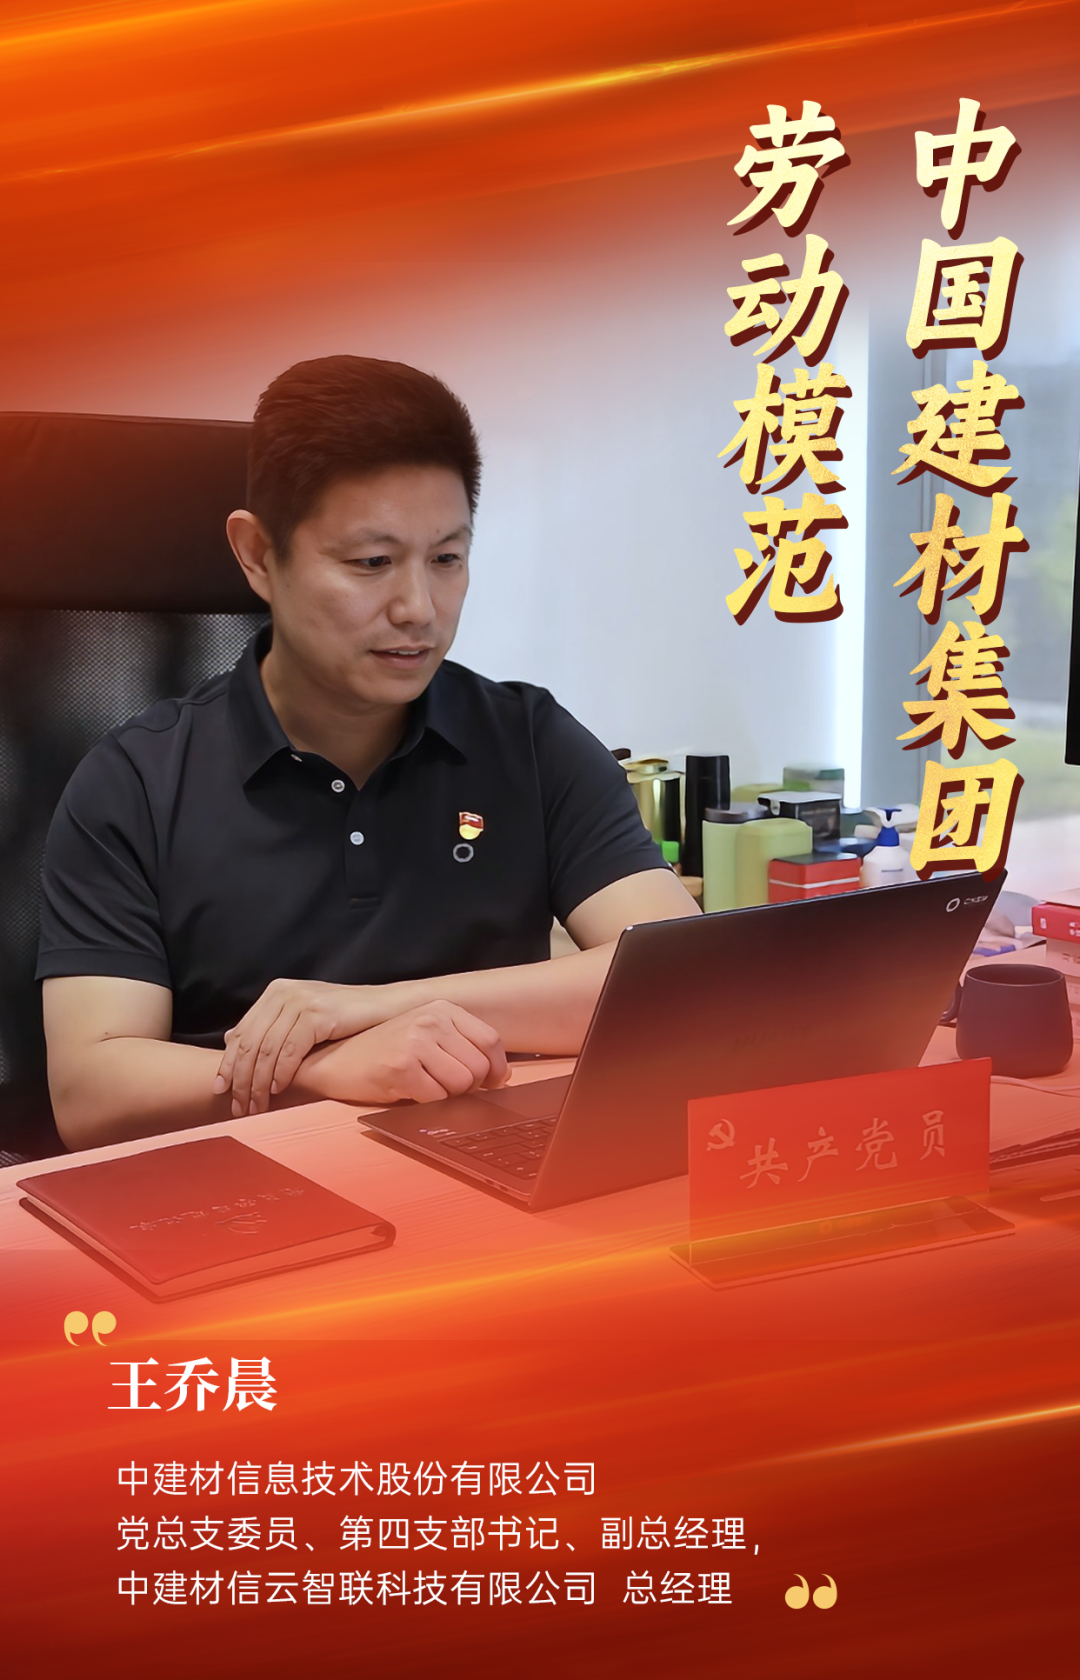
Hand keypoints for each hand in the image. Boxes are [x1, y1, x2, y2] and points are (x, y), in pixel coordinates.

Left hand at [215, 978, 385, 1115]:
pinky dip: (282, 1072)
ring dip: (259, 1083)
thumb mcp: (302, 1019)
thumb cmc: (346, 1018)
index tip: (220, 1091)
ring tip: (257, 1106)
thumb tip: (230, 1039)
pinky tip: (279, 1088)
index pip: (242, 1033)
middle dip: (241, 1080)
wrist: (387, 1007)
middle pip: (250, 1043)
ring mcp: (299, 1001)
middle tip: (239, 1107)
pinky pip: (290, 1049)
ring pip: (267, 1049)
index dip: (229, 1064)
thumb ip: (270, 1027)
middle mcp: (283, 993)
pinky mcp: (316, 1013)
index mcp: (275, 993)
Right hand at [296, 1003, 509, 1107]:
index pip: (490, 1041)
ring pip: (461, 1085)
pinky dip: (427, 1103)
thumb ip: (461, 1046)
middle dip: (467, 1087)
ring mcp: (415, 1041)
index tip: (490, 1083)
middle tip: (442, 1086)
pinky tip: (408, 1091)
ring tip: (423, 1086)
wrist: (332, 1060)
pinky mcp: (401, 1067)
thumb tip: (501, 1076)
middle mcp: (430, 1019)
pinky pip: (437, 1098)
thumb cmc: (382, 1052)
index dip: (495, 1069)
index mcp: (441, 1009)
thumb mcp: (425, 1035)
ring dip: (446, 1096)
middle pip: (478, 1067)